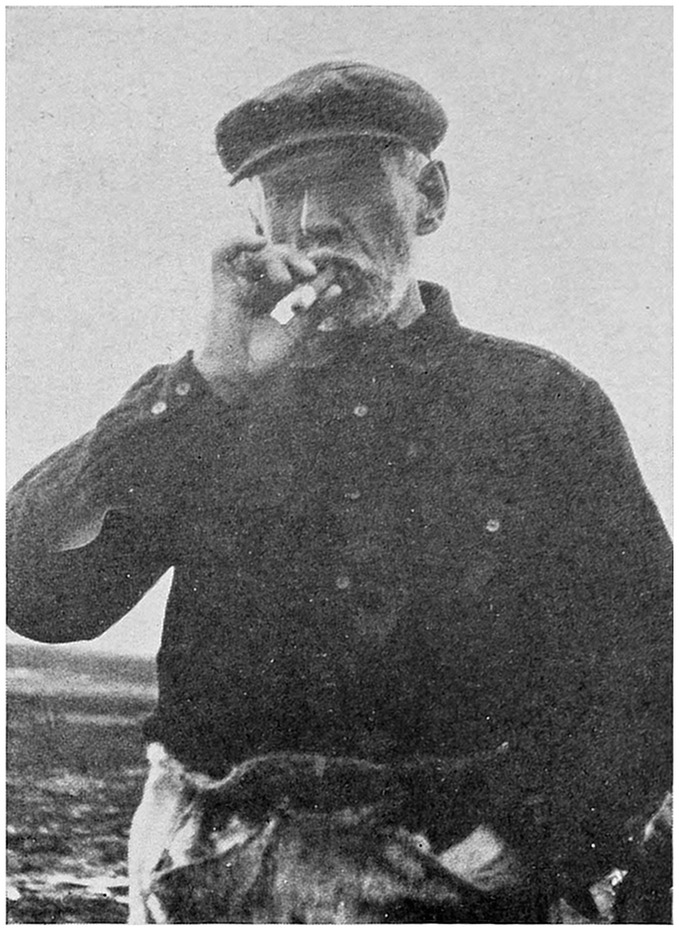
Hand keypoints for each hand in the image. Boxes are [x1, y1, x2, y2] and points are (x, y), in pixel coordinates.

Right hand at [194, 235, 337, 389]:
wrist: (239, 378)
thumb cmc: (265, 360)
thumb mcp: (299, 333)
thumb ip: (316, 310)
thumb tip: (337, 287)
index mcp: (273, 298)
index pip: (292, 270)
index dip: (308, 266)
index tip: (327, 271)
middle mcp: (255, 288)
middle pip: (275, 257)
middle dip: (295, 259)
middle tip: (310, 272)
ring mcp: (238, 285)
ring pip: (256, 254)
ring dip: (276, 259)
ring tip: (286, 281)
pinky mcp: (221, 286)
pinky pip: (222, 253)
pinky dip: (238, 241)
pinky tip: (259, 243)